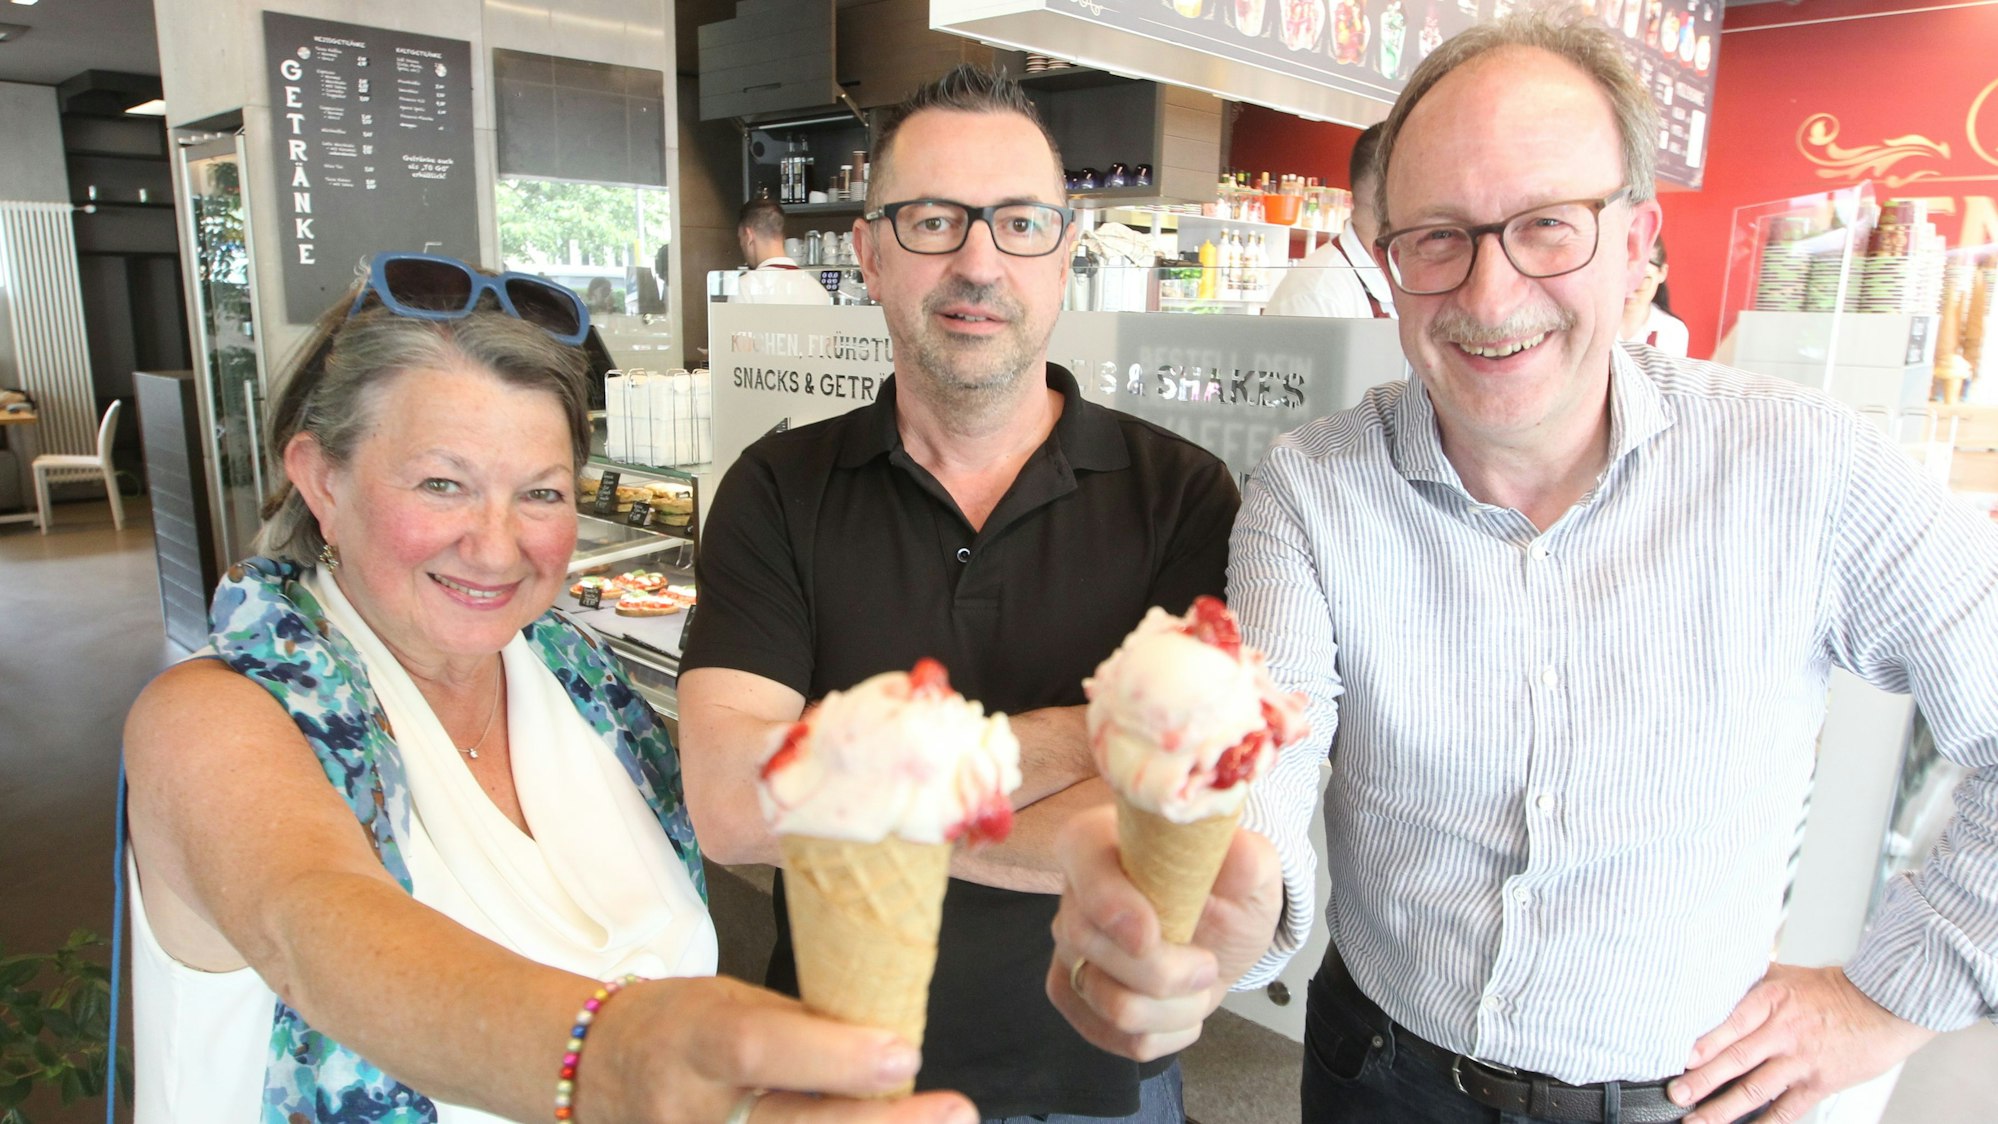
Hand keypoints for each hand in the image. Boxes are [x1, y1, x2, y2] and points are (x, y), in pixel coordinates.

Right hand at [583, 975, 977, 1123]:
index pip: (760, 1048)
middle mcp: (691, 1111)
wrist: (591, 1072)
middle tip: (956, 1112)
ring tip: (936, 1123)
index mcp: (695, 1039)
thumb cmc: (678, 1024)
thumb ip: (801, 1028)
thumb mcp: (729, 1001)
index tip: (906, 1053)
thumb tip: (888, 1046)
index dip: (833, 1056)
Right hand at [1044, 804, 1282, 1060]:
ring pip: (1107, 1002)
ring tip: (1198, 984)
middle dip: (1164, 971)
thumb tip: (1236, 851)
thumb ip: (1246, 857)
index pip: (1083, 860)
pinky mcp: (1074, 996)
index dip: (1110, 902)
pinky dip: (1166, 1033)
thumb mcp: (1249, 869)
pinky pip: (1115, 1037)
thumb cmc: (1223, 892)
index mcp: (1101, 842)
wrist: (1219, 937)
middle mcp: (1073, 894)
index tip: (1151, 934)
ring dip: (1174, 1008)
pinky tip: (1181, 1007)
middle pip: (1088, 942)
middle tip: (1208, 963)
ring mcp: (1067, 950)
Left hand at [1669, 964, 1935, 1123]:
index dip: (1705, 1043)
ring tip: (1696, 1121)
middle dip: (1702, 1081)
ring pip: (1755, 1090)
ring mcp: (1800, 1061)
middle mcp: (1783, 1032)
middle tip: (1676, 1095)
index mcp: (1771, 1000)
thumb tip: (1711, 983)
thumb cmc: (1834, 990)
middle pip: (1736, 1059)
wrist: (1885, 1005)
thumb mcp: (1786, 975)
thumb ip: (1749, 983)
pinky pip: (1787, 1110)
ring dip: (1723, 1109)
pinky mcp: (1818, 1083)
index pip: (1731, 1023)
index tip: (1679, 1058)